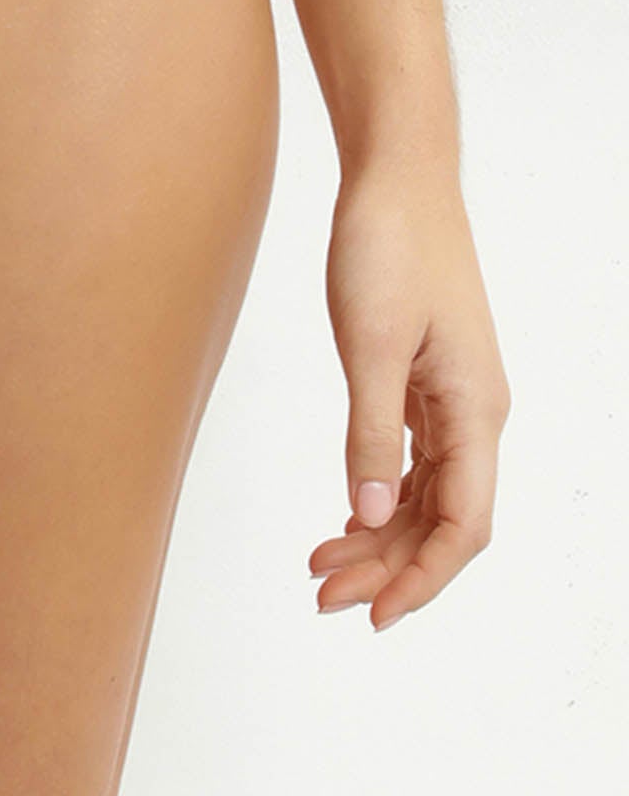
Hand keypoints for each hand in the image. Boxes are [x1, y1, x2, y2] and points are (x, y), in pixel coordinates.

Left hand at [309, 156, 509, 629]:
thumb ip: (371, 430)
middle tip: (322, 597)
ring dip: (380, 536)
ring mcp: (452, 398)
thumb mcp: (370, 343)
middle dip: (389, 567)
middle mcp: (475, 413)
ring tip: (321, 566)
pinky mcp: (427, 379)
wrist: (397, 180)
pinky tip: (348, 517)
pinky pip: (415, 460)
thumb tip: (373, 512)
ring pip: (427, 493)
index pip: (464, 524)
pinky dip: (381, 494)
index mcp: (475, 410)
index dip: (422, 578)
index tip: (373, 615)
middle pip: (444, 519)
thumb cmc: (389, 248)